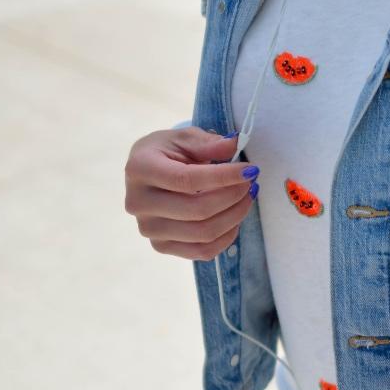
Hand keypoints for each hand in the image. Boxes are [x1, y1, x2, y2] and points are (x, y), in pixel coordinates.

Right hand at [124, 127, 258, 260]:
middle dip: (234, 196)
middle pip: (198, 210)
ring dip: (235, 216)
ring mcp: (149, 229)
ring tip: (246, 198)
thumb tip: (234, 145)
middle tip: (251, 183)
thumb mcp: (185, 138)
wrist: (148, 173)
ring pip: (203, 234)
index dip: (223, 177)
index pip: (187, 180)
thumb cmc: (168, 152)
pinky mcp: (161, 246)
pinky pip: (203, 251)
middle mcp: (138, 203)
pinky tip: (234, 217)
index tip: (250, 170)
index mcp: (140, 169)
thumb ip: (208, 143)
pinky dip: (227, 236)